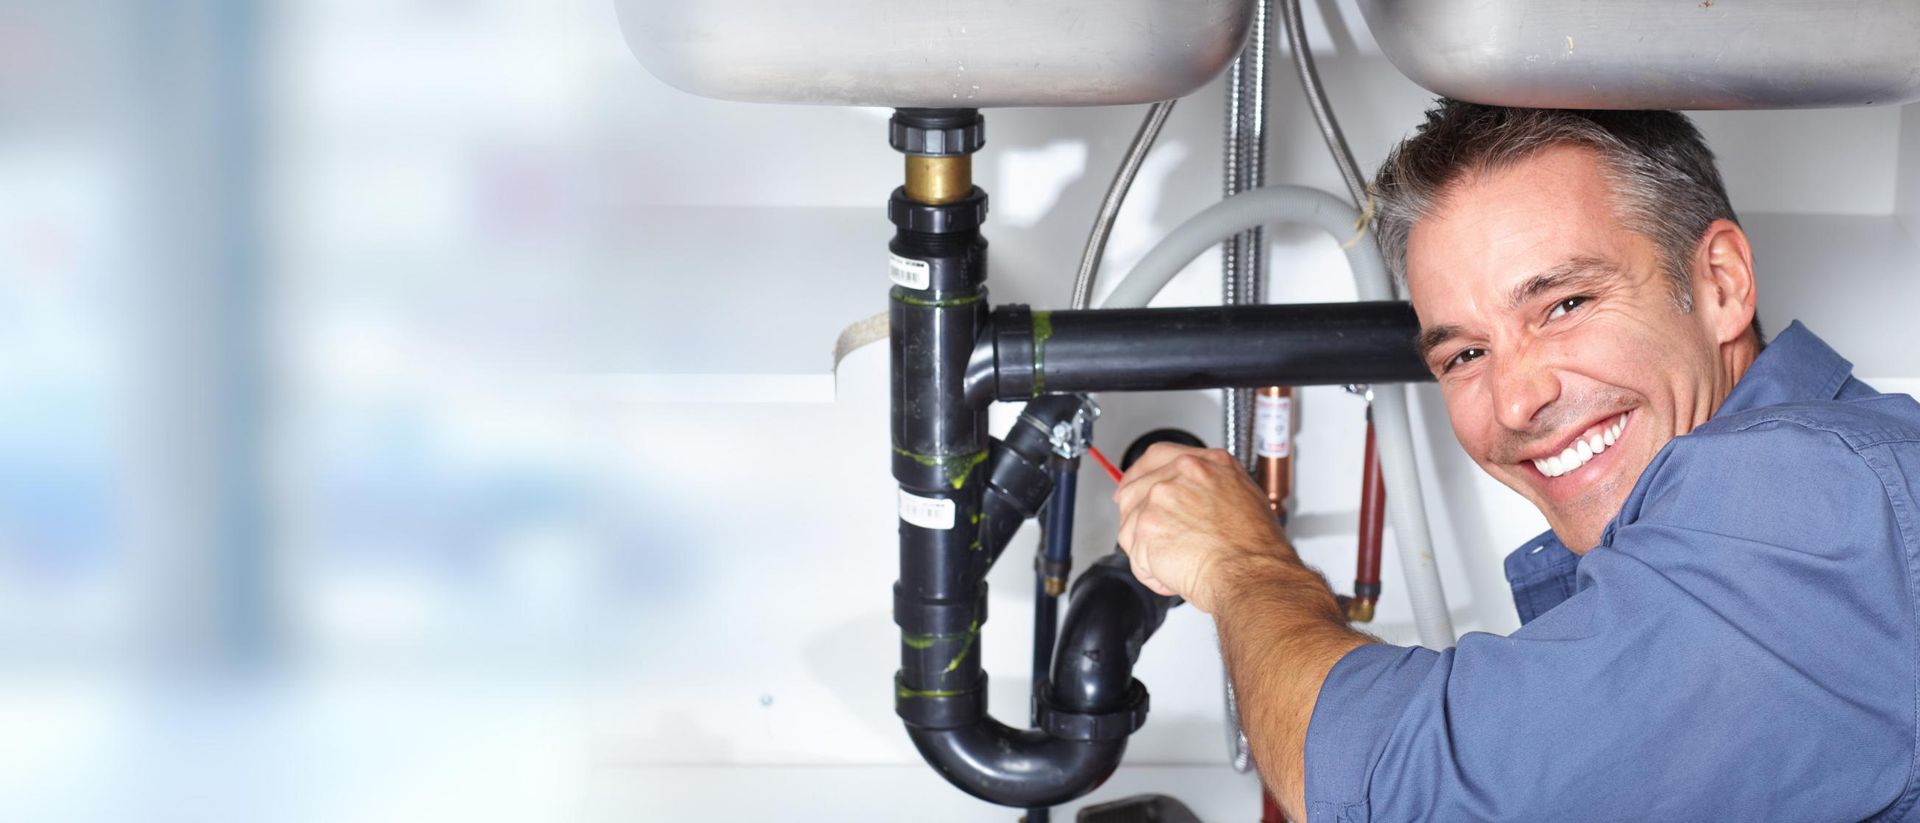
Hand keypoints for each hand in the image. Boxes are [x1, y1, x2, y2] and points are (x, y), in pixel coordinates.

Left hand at [1112, 443, 1296, 613]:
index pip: (1157, 456)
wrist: (1252, 574)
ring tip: (1179, 563)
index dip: (1140, 475)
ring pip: (1131, 524)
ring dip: (1148, 550)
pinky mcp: (1146, 527)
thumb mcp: (1244, 498)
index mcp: (1206, 463)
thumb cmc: (1256, 549)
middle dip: (1138, 519)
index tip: (1133, 487)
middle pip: (1134, 489)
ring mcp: (1160, 497)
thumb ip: (1210, 489)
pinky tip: (1175, 574)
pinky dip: (1151, 572)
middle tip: (1153, 541)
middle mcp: (1181, 473)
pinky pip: (1135, 555)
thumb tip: (1193, 500)